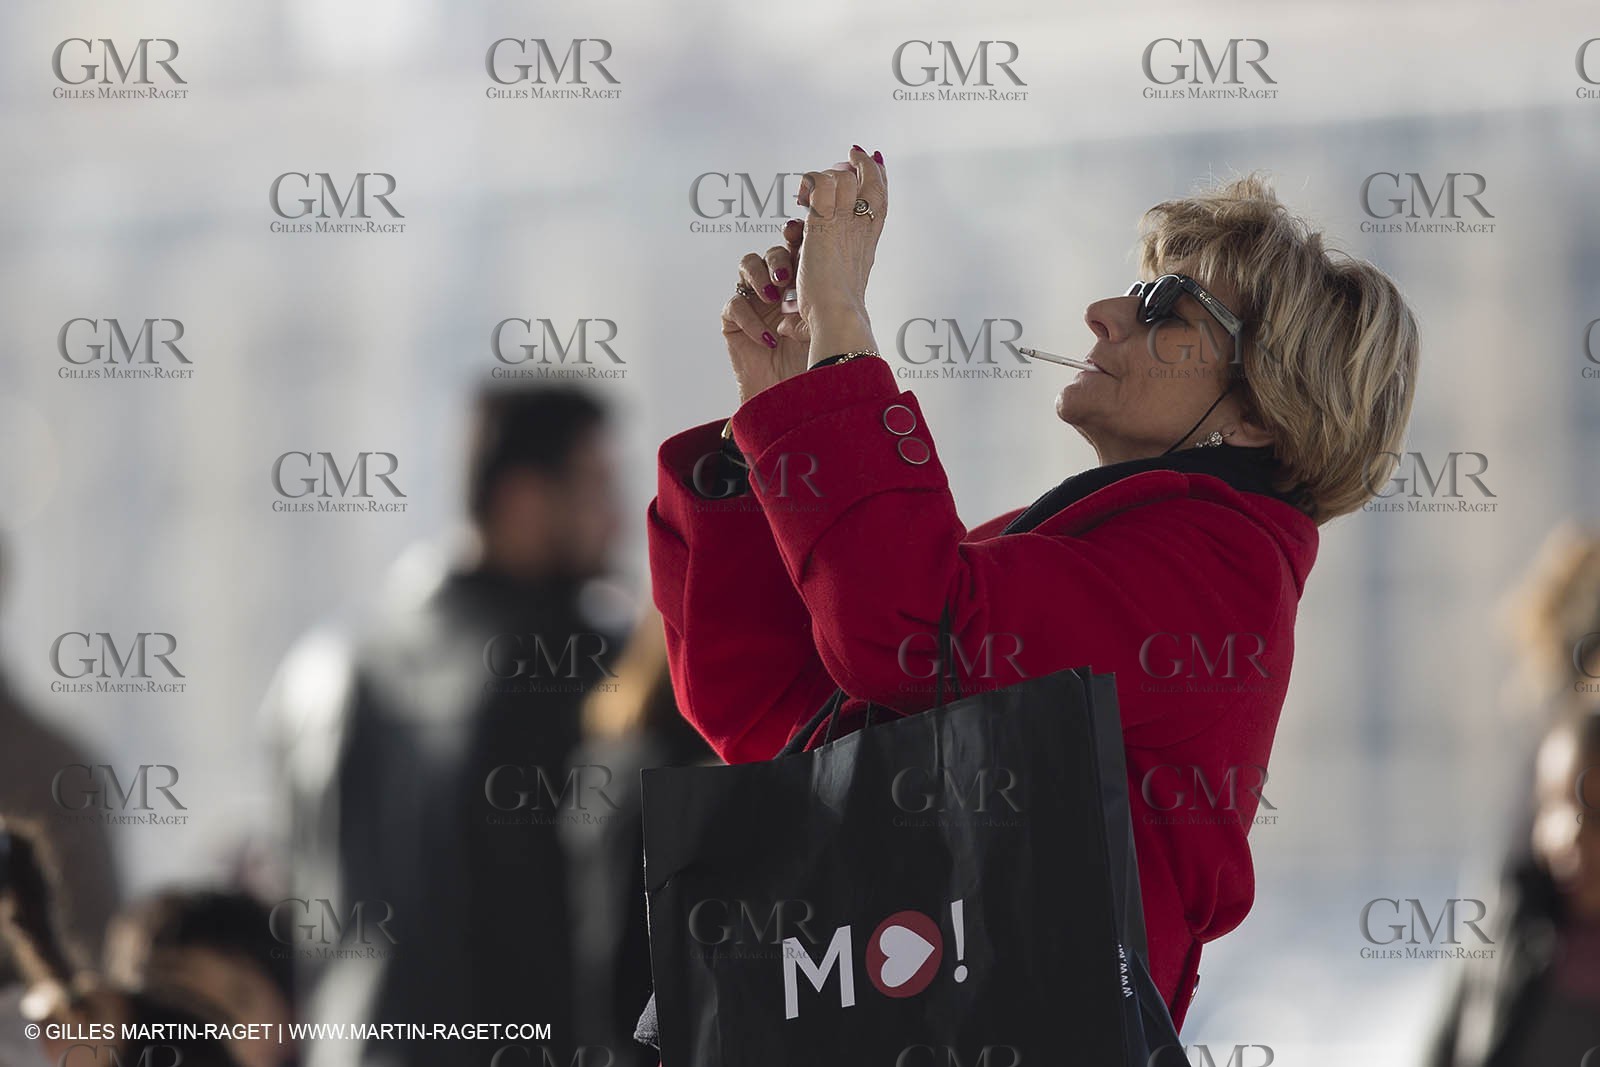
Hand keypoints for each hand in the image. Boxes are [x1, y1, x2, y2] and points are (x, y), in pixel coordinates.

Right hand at [721, 218, 810, 404]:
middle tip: (786, 277)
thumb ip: (822, 292)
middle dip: (778, 259)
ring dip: (760, 277)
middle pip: (771, 253)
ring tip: (773, 298)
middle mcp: (777, 287)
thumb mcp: (824, 323)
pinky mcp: (733, 321)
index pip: (795, 248)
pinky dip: (751, 318)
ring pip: (747, 265)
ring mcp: (754, 301)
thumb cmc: (813, 362)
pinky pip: (735, 304)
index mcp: (802, 282)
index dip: (794, 235)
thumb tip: (828, 259)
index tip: (795, 232)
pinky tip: (768, 337)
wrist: (793, 397)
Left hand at [795, 146, 886, 363]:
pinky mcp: (824, 222)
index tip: (870, 159)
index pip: (881, 198)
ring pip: (844, 178)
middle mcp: (863, 228)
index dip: (877, 175)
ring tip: (810, 189)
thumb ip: (813, 296)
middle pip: (872, 180)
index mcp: (869, 243)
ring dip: (826, 176)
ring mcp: (846, 222)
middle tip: (845, 159)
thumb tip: (782, 324)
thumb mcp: (829, 305)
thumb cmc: (835, 319)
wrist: (838, 315)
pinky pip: (821, 184)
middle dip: (857, 165)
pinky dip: (811, 183)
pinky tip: (801, 195)